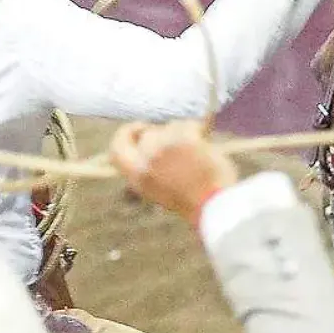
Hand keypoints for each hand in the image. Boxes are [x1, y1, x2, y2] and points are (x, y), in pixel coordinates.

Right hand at [110, 121, 239, 226]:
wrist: (216, 207)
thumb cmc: (196, 202)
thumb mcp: (164, 189)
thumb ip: (153, 167)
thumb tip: (151, 138)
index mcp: (137, 177)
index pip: (116, 149)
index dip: (126, 134)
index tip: (140, 127)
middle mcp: (145, 161)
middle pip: (149, 135)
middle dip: (165, 135)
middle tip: (182, 141)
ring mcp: (163, 148)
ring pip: (170, 127)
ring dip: (184, 135)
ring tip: (199, 158)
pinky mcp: (182, 139)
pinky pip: (189, 125)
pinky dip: (198, 133)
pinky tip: (206, 149)